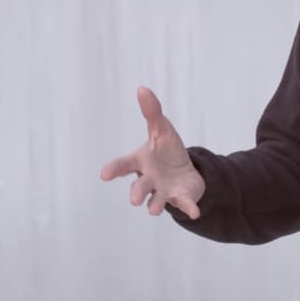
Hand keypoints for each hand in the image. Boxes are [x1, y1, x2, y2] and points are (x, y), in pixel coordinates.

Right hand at [99, 86, 206, 217]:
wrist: (184, 172)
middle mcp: (149, 180)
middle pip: (140, 186)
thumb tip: (142, 88)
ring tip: (153, 210)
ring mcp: (164, 191)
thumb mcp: (161, 129)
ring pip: (158, 200)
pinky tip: (195, 212)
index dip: (114, 169)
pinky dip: (189, 208)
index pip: (124, 165)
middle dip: (137, 193)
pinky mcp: (181, 198)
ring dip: (155, 205)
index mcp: (140, 162)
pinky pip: (184, 204)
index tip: (104, 174)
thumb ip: (152, 112)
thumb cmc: (166, 151)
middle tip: (134, 200)